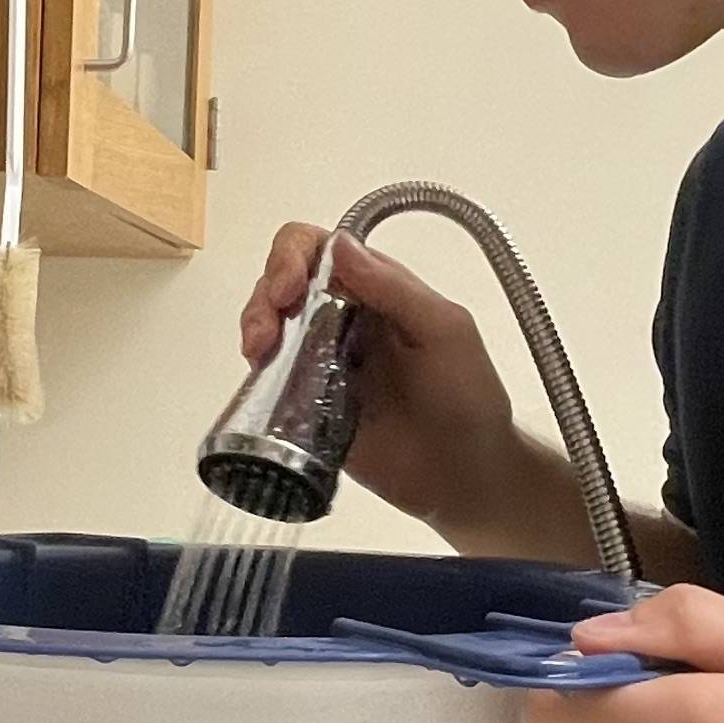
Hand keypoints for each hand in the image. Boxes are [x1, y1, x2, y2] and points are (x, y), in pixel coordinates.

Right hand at [235, 224, 556, 545]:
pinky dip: (256, 371)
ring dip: (255, 326)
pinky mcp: (307, 405)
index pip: (323, 249)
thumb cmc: (468, 399)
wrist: (464, 477)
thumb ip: (395, 289)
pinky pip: (270, 377)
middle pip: (284, 282)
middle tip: (266, 330)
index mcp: (379, 290)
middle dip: (265, 294)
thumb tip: (339, 245)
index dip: (294, 256)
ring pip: (271, 324)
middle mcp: (345, 318)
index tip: (289, 288)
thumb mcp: (445, 331)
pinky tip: (261, 377)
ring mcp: (322, 361)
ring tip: (259, 352)